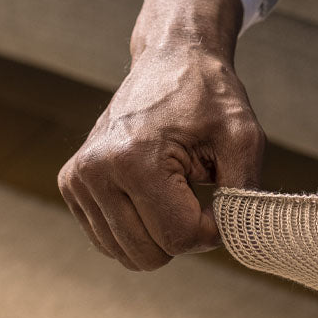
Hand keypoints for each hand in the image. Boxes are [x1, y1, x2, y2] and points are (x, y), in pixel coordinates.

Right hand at [58, 0, 265, 270]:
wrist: (170, 61)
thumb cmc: (210, 100)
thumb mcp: (244, 141)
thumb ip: (244, 198)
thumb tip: (239, 242)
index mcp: (133, 160)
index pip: (180, 239)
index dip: (211, 228)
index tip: (217, 192)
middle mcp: (94, 172)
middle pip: (151, 255)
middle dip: (184, 235)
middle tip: (194, 193)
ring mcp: (77, 180)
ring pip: (131, 256)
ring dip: (162, 233)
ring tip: (171, 188)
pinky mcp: (73, 187)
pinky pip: (113, 244)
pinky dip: (140, 229)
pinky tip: (150, 194)